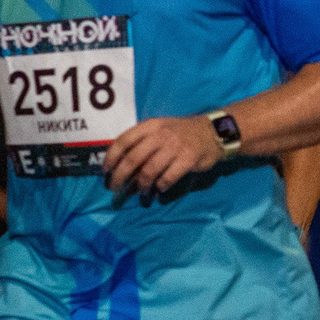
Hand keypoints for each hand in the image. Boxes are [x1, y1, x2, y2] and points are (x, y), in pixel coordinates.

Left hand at [103, 115, 217, 199]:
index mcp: (150, 126)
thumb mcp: (160, 128)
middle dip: (120, 177)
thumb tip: (121, 165)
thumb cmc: (181, 133)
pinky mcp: (188, 159)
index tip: (105, 172)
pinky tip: (159, 190)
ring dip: (141, 186)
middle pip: (132, 159)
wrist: (213, 132)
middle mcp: (160, 135)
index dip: (110, 158)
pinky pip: (167, 178)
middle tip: (115, 190)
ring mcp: (175, 147)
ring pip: (149, 171)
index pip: (123, 141)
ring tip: (142, 193)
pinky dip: (160, 187)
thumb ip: (142, 142)